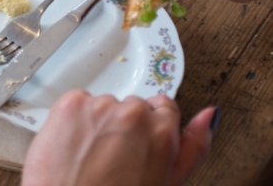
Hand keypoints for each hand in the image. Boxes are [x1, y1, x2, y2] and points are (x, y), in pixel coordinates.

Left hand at [21, 90, 216, 185]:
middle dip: (124, 126)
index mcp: (161, 132)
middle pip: (132, 105)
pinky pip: (78, 102)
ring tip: (91, 155)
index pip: (163, 105)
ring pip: (104, 104)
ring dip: (98, 122)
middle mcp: (133, 113)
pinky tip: (75, 145)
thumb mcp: (166, 180)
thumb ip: (193, 146)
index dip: (150, 128)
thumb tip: (209, 115)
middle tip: (112, 157)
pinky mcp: (71, 103)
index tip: (138, 143)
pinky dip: (75, 119)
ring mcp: (100, 106)